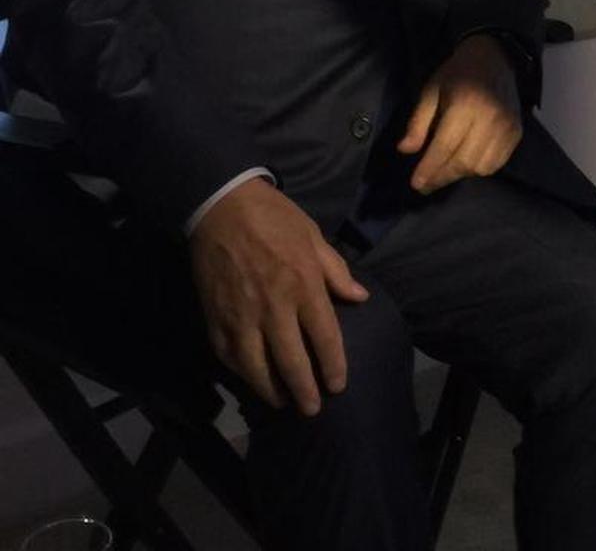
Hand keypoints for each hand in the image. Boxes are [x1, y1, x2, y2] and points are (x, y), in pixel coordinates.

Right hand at [189, 177, 368, 415]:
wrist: (221, 206)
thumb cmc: (274, 218)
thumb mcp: (313, 236)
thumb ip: (336, 271)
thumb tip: (360, 298)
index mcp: (303, 284)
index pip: (325, 337)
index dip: (334, 366)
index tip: (338, 384)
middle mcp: (274, 307)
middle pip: (293, 362)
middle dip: (305, 391)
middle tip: (313, 409)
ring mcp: (242, 316)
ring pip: (257, 369)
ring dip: (272, 391)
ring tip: (283, 402)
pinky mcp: (215, 319)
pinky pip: (230, 357)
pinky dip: (242, 374)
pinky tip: (253, 380)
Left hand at [397, 33, 521, 193]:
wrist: (495, 57)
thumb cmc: (457, 73)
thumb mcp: (431, 91)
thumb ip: (418, 122)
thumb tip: (405, 150)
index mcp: (464, 105)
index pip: (445, 146)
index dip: (429, 168)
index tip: (416, 183)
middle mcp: (489, 118)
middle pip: (464, 161)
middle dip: (442, 177)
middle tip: (426, 185)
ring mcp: (506, 127)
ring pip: (481, 167)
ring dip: (460, 174)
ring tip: (445, 172)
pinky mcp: (516, 132)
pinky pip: (497, 163)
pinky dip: (480, 169)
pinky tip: (466, 165)